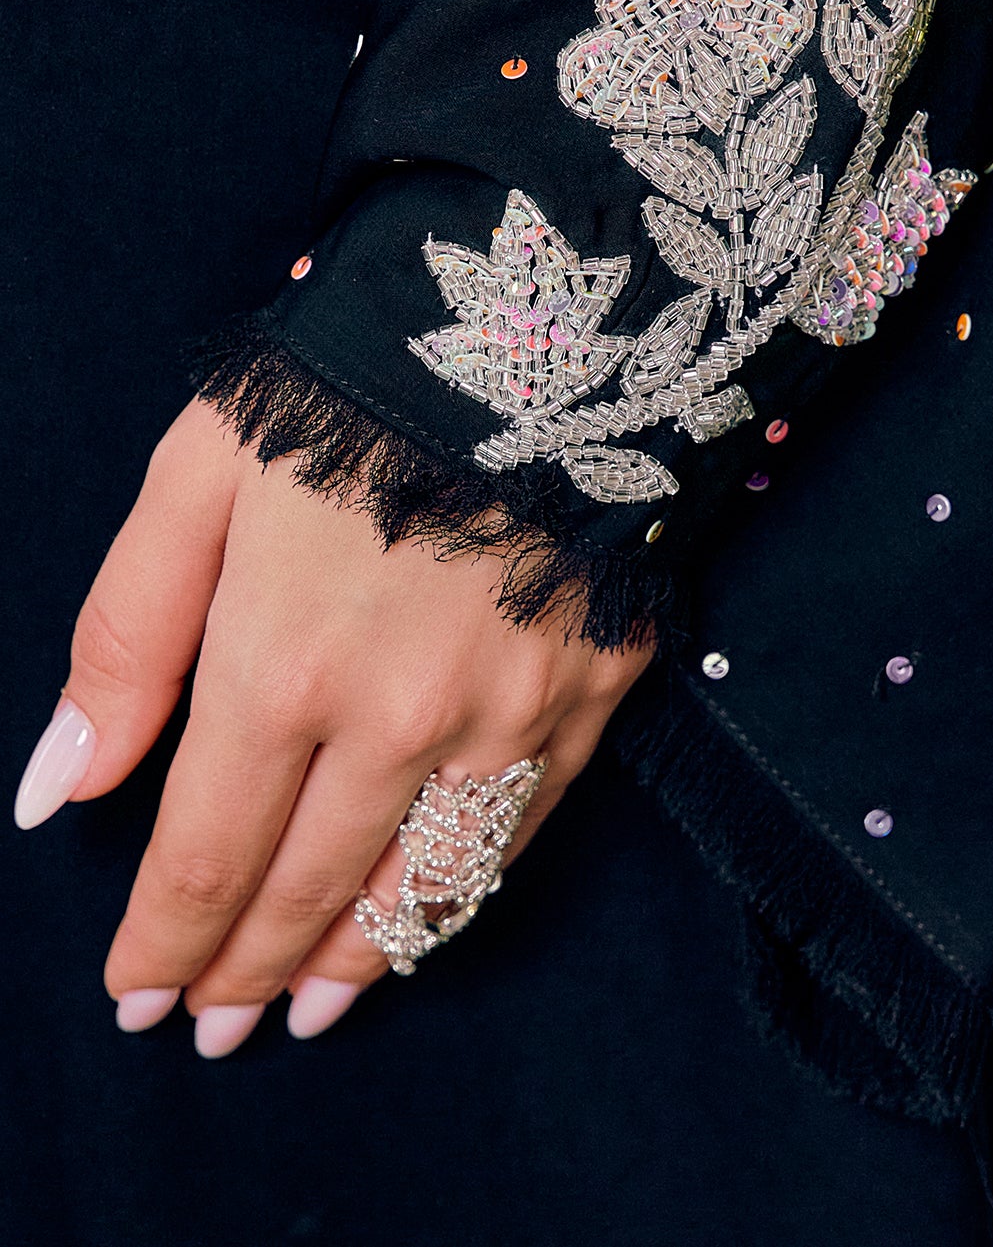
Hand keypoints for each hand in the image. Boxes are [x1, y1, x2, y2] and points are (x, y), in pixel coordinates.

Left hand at [13, 398, 652, 1053]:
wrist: (553, 306)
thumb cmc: (352, 377)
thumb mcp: (198, 475)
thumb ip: (126, 639)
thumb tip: (57, 789)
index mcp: (283, 664)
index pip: (205, 856)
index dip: (162, 942)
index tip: (133, 996)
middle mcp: (399, 717)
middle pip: (305, 891)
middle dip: (241, 973)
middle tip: (206, 1028)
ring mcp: (508, 714)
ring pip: (416, 891)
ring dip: (351, 968)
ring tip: (304, 1015)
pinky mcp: (594, 692)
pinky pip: (516, 837)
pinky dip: (455, 901)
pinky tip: (419, 923)